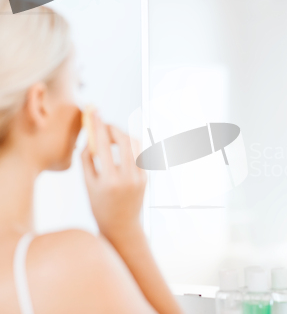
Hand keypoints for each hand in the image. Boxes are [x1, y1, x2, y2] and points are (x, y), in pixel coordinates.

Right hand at [80, 110, 146, 236]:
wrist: (122, 225)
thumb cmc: (100, 205)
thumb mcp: (88, 184)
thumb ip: (87, 159)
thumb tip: (90, 135)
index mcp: (109, 180)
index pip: (102, 145)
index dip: (98, 126)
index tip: (93, 112)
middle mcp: (127, 177)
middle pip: (124, 140)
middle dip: (113, 128)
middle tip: (103, 125)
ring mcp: (140, 177)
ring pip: (135, 144)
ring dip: (122, 135)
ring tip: (110, 138)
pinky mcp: (147, 177)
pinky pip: (139, 154)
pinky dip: (129, 146)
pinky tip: (120, 147)